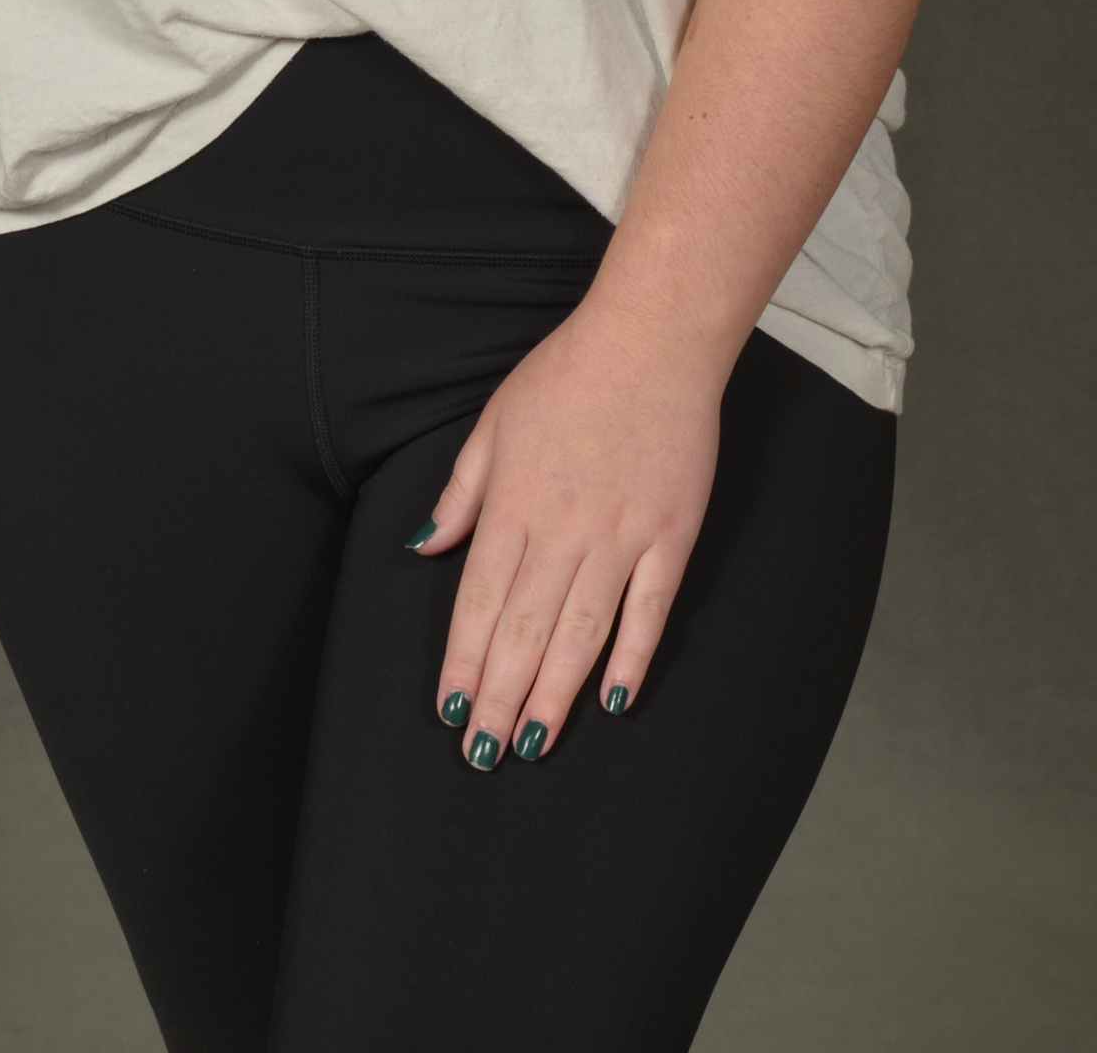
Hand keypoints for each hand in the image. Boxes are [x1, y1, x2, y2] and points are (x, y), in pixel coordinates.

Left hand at [409, 296, 726, 766]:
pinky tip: (613, 699)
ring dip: (554, 694)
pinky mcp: (670, 537)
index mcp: (513, 504)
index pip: (479, 602)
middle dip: (501, 698)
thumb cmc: (567, 374)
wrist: (652, 342)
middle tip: (485, 753)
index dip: (463, 663)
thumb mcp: (494, 422)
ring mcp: (620, 537)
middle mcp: (562, 531)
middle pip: (524, 630)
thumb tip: (426, 546)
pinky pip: (649, 611)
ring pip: (580, 633)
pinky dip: (630, 657)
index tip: (452, 711)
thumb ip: (462, 492)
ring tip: (534, 743)